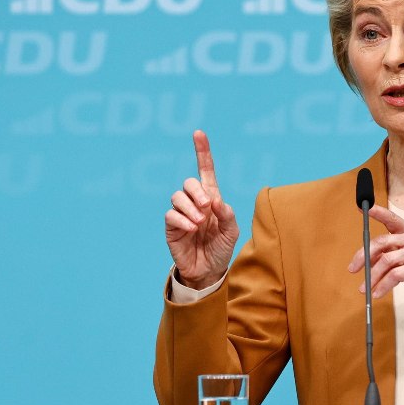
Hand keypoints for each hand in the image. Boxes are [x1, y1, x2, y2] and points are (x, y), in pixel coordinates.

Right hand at [164, 130, 239, 288]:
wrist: (208, 270)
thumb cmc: (221, 248)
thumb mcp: (232, 231)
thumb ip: (226, 213)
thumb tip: (214, 200)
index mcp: (211, 198)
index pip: (205, 170)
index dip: (202, 151)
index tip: (198, 133)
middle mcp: (195, 202)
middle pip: (189, 182)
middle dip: (197, 191)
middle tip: (207, 208)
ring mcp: (182, 213)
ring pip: (177, 197)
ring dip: (190, 208)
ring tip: (200, 223)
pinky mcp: (171, 227)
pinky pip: (171, 215)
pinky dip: (182, 220)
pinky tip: (191, 229)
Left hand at [347, 206, 403, 298]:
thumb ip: (390, 254)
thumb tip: (366, 260)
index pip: (392, 219)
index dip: (377, 213)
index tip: (363, 207)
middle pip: (382, 242)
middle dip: (363, 255)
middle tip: (353, 268)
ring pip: (386, 261)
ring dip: (372, 276)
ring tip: (364, 288)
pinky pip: (395, 275)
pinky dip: (383, 285)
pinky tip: (377, 293)